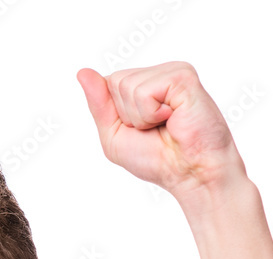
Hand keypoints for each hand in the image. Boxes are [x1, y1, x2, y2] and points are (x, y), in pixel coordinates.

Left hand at [76, 61, 245, 199]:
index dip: (116, 115)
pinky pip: (144, 91)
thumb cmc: (158, 159)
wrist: (190, 173)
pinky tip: (173, 118)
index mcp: (143, 85)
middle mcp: (158, 74)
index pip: (107, 84)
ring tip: (165, 124)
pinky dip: (151, 114)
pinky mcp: (183, 75)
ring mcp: (172, 72)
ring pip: (127, 86)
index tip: (139, 130)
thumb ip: (99, 105)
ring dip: (140, 117)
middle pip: (115, 81)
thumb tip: (82, 72)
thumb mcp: (114, 136)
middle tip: (154, 129)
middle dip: (127, 115)